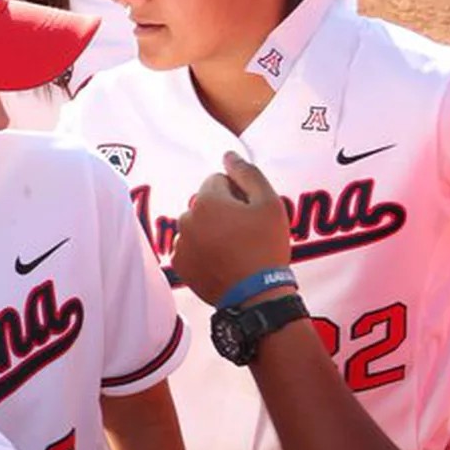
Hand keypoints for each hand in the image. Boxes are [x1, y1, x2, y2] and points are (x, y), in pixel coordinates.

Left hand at [168, 153, 290, 305]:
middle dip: (223, 210)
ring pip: (197, 225)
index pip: (218, 180)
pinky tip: (223, 260)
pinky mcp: (179, 264)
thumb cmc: (265, 246)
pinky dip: (203, 250)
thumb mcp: (269, 203)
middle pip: (205, 203)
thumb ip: (247, 174)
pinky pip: (191, 247)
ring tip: (235, 248)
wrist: (256, 294)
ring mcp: (179, 243)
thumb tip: (229, 155)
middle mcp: (185, 219)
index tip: (250, 211)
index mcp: (205, 201)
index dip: (238, 192)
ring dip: (211, 230)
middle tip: (245, 231)